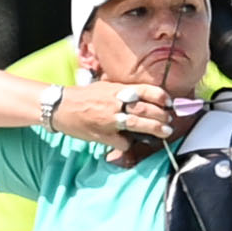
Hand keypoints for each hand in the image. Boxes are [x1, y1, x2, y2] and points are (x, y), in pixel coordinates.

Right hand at [56, 76, 180, 151]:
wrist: (61, 107)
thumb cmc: (85, 96)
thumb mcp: (105, 87)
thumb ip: (124, 92)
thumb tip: (144, 99)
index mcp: (116, 89)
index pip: (145, 90)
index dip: (160, 97)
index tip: (169, 103)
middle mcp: (114, 103)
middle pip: (145, 109)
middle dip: (161, 116)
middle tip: (169, 120)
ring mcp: (109, 120)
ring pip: (137, 124)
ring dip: (154, 129)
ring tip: (165, 132)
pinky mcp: (103, 135)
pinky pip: (122, 141)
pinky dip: (129, 143)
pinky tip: (130, 142)